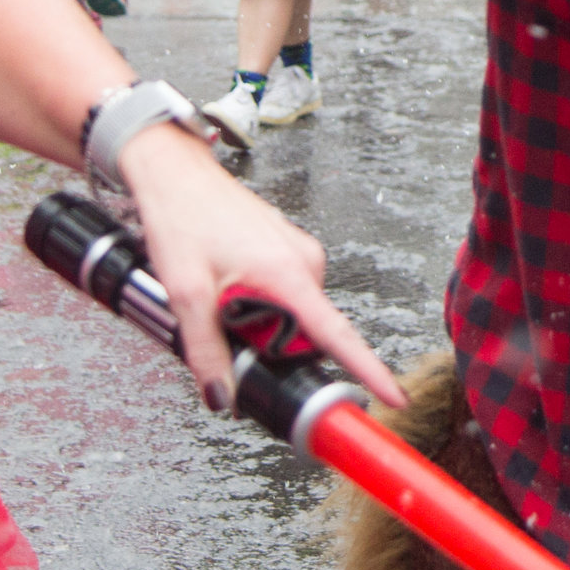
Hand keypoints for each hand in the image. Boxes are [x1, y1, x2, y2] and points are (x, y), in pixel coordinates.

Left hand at [120, 123, 404, 410]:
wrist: (174, 171)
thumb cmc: (182, 216)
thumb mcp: (185, 293)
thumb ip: (206, 351)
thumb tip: (221, 397)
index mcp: (288, 272)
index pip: (337, 334)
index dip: (368, 369)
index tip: (395, 395)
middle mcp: (304, 261)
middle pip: (306, 332)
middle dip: (270, 344)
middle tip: (223, 325)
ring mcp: (298, 252)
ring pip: (291, 314)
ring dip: (260, 321)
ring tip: (218, 294)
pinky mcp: (288, 249)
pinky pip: (285, 294)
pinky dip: (260, 302)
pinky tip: (226, 284)